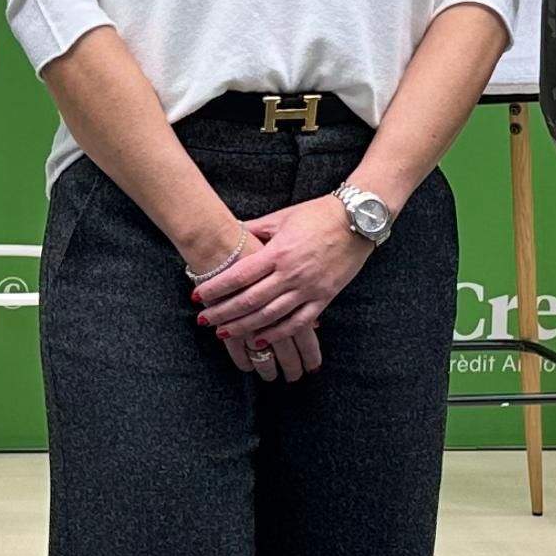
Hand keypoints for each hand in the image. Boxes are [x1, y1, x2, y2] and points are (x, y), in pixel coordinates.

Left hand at [190, 196, 371, 358]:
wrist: (358, 220)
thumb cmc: (318, 214)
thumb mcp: (282, 217)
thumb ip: (255, 229)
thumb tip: (231, 231)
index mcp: (278, 252)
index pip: (239, 275)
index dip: (216, 288)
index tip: (197, 296)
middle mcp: (291, 273)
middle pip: (250, 300)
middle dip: (223, 312)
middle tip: (203, 320)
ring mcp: (309, 288)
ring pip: (270, 315)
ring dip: (244, 327)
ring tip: (223, 333)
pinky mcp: (324, 298)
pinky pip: (298, 322)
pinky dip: (278, 334)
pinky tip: (260, 341)